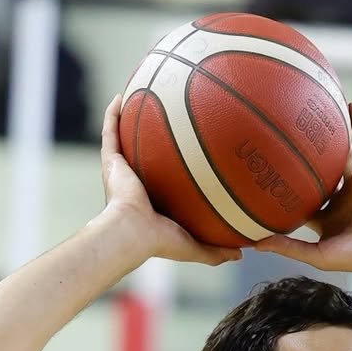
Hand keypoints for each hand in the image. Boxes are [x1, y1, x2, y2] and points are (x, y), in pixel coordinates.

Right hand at [99, 95, 240, 267]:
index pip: (164, 183)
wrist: (132, 233)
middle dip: (152, 140)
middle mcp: (135, 185)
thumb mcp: (195, 246)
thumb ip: (216, 251)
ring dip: (128, 121)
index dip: (173, 169)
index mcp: (152, 202)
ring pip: (123, 140)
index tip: (187, 153)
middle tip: (167, 120)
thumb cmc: (160, 242)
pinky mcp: (110, 163)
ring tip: (140, 99)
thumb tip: (242, 254)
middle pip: (144, 156)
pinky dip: (112, 114)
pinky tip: (120, 95)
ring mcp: (120, 173)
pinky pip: (110, 132)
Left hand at [253, 103, 351, 274]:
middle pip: (316, 176)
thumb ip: (288, 248)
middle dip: (301, 163)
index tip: (264, 180)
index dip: (285, 193)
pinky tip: (349, 105)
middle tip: (278, 142)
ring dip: (329, 138)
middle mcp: (338, 200)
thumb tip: (254, 244)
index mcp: (326, 219)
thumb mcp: (317, 255)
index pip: (301, 203)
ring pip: (338, 157)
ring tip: (311, 115)